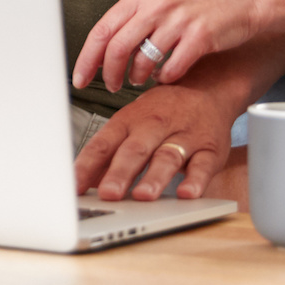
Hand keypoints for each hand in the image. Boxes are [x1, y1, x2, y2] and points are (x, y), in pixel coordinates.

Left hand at [74, 0, 268, 92]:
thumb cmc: (204, 1)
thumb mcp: (163, 0)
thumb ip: (136, 20)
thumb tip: (106, 50)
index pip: (102, 30)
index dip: (87, 59)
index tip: (80, 78)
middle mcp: (157, 5)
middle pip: (117, 48)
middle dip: (109, 74)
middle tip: (112, 86)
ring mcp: (179, 20)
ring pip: (143, 61)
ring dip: (138, 78)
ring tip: (141, 79)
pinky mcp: (201, 37)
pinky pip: (172, 68)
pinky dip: (165, 78)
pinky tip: (168, 75)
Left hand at [76, 85, 235, 200]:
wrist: (207, 88)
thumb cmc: (162, 112)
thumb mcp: (130, 126)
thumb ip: (108, 156)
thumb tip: (82, 183)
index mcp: (129, 121)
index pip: (103, 144)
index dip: (87, 166)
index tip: (74, 187)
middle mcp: (154, 126)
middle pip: (135, 150)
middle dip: (120, 173)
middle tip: (109, 194)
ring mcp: (183, 136)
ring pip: (168, 157)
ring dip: (155, 178)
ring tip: (144, 197)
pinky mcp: (209, 148)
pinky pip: (203, 165)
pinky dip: (196, 180)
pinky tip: (187, 194)